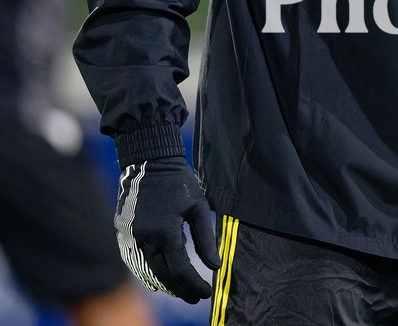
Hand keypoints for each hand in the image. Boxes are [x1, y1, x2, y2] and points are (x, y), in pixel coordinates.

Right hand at [115, 157, 220, 302]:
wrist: (148, 160)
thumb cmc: (178, 181)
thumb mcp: (198, 206)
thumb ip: (205, 238)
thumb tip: (215, 267)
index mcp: (165, 230)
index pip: (180, 269)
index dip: (194, 284)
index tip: (206, 293)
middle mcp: (144, 238)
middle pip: (163, 275)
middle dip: (181, 289)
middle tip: (196, 297)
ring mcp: (129, 237)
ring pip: (147, 271)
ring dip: (164, 284)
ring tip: (181, 290)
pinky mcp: (122, 234)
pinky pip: (134, 261)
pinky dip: (148, 272)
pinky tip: (160, 278)